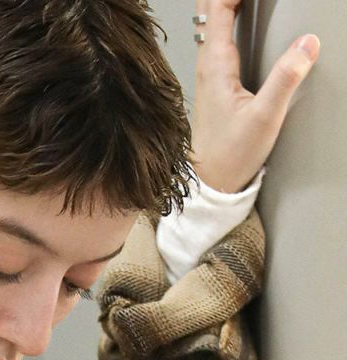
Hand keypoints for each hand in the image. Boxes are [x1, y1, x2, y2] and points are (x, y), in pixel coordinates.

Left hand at [189, 1, 319, 193]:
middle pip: (209, 11)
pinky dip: (227, 20)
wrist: (212, 184)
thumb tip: (307, 44)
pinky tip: (241, 19)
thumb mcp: (264, 117)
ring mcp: (209, 74)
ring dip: (227, 3)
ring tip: (247, 0)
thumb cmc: (230, 156)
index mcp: (216, 66)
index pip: (218, 8)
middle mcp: (207, 65)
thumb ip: (286, 78)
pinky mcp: (215, 83)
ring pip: (212, 24)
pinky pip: (217, 39)